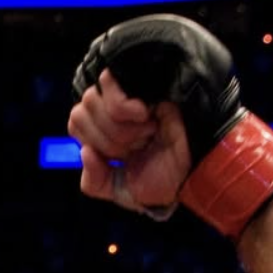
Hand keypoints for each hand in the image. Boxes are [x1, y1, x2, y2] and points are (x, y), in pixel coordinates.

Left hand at [67, 68, 190, 212]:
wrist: (196, 173)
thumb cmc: (164, 180)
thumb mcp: (121, 191)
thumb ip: (94, 182)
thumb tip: (84, 152)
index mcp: (107, 130)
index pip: (75, 120)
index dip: (91, 141)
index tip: (120, 157)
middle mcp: (115, 107)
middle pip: (80, 111)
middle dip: (107, 141)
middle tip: (136, 146)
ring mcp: (130, 91)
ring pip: (92, 100)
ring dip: (119, 129)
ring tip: (146, 132)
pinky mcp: (144, 81)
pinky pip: (111, 89)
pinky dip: (124, 110)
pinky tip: (147, 115)